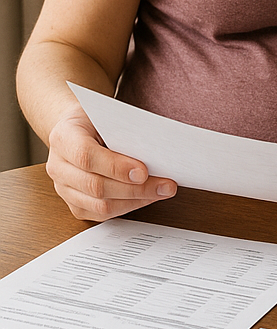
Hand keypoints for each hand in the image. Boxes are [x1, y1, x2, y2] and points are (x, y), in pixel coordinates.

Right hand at [46, 104, 176, 220]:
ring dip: (137, 201)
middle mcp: (58, 166)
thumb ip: (124, 130)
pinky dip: (129, 207)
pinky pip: (101, 214)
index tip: (144, 171)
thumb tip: (156, 151)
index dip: (116, 166)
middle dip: (136, 189)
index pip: (86, 156)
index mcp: (64, 137)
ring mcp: (63, 188)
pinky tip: (148, 197)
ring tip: (162, 192)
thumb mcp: (108, 113)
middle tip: (166, 185)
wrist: (77, 129)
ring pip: (100, 205)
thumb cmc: (96, 119)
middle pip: (96, 186)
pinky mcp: (74, 203)